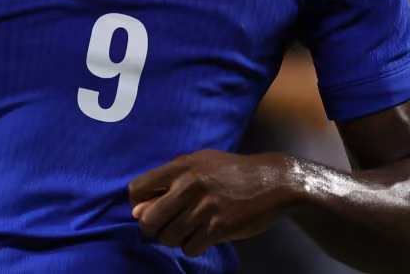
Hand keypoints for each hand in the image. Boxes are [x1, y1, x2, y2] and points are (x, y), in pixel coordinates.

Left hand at [128, 150, 296, 256]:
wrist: (272, 181)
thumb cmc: (231, 171)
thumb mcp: (199, 162)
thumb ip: (168, 180)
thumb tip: (137, 209)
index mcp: (181, 166)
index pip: (137, 189)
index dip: (137, 204)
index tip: (148, 209)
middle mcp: (188, 186)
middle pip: (148, 219)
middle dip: (152, 228)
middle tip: (164, 226)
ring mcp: (204, 208)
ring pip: (168, 237)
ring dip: (173, 238)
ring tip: (186, 230)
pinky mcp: (218, 228)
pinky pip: (190, 247)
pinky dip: (192, 246)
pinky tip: (201, 237)